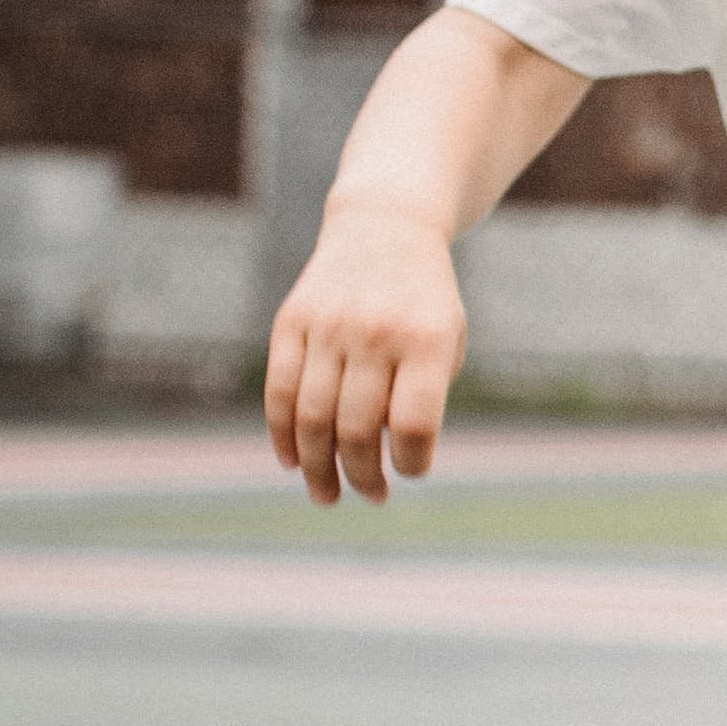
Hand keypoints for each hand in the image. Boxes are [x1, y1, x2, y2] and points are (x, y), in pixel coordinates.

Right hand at [267, 201, 467, 504]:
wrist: (386, 228)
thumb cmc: (424, 301)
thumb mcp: (446, 339)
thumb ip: (423, 395)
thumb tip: (386, 457)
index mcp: (425, 340)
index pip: (413, 423)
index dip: (411, 462)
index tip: (412, 472)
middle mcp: (374, 333)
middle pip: (357, 429)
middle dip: (364, 476)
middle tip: (372, 497)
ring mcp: (328, 327)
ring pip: (312, 418)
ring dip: (318, 468)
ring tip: (328, 495)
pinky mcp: (290, 323)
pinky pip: (280, 391)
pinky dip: (282, 434)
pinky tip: (293, 462)